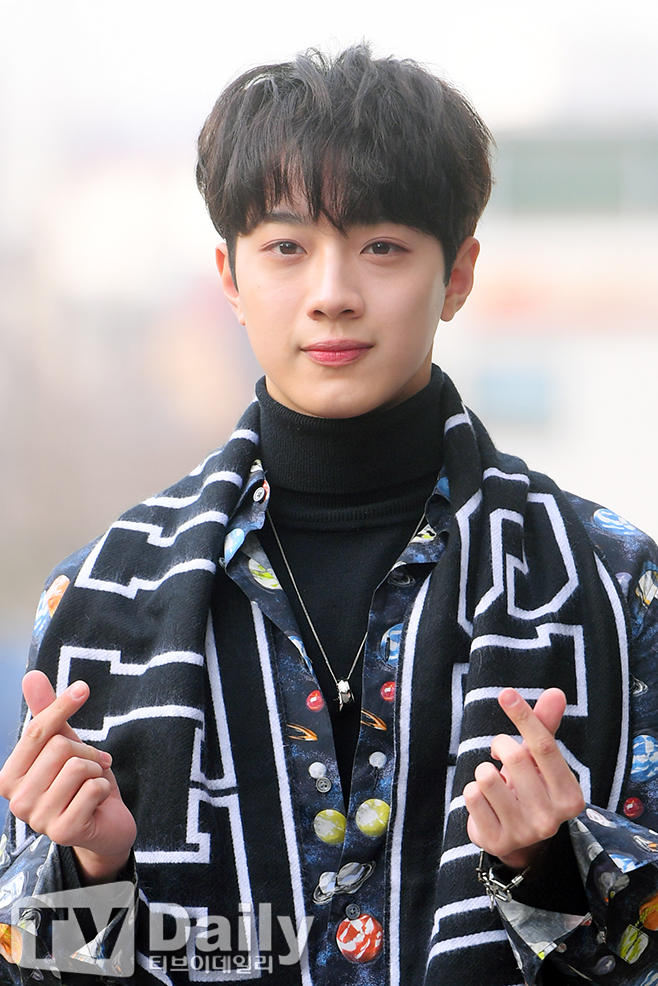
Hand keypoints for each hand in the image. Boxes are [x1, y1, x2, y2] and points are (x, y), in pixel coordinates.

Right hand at [0, 670, 135, 882]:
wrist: (106, 826)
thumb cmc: (81, 783)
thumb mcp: (65, 745)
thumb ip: (47, 714)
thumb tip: (31, 675)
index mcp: (9, 777)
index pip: (36, 732)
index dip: (62, 706)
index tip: (83, 688)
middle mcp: (16, 801)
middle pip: (61, 747)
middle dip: (87, 751)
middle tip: (93, 766)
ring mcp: (38, 819)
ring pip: (79, 766)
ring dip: (97, 771)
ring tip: (93, 784)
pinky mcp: (63, 832)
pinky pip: (94, 788)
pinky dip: (105, 788)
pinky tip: (98, 803)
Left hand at [463, 687, 584, 870]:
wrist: (518, 841)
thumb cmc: (530, 789)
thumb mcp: (540, 761)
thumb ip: (545, 728)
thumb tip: (556, 693)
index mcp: (570, 797)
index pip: (544, 746)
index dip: (524, 716)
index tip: (506, 694)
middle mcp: (550, 819)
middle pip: (514, 758)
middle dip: (501, 746)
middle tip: (502, 754)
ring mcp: (523, 833)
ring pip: (487, 777)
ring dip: (484, 770)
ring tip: (495, 783)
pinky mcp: (495, 841)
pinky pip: (471, 796)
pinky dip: (473, 790)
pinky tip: (486, 802)